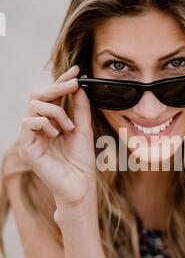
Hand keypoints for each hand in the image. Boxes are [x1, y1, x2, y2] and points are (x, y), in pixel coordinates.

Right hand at [18, 65, 96, 207]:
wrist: (80, 187)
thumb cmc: (81, 162)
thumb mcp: (84, 130)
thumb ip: (81, 109)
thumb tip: (79, 86)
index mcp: (50, 122)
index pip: (51, 96)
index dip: (61, 81)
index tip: (76, 70)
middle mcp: (38, 128)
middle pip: (37, 96)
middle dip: (56, 87)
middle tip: (73, 84)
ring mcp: (30, 137)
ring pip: (34, 106)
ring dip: (56, 112)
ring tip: (69, 128)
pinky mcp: (27, 148)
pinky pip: (28, 122)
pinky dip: (46, 124)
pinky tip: (57, 135)